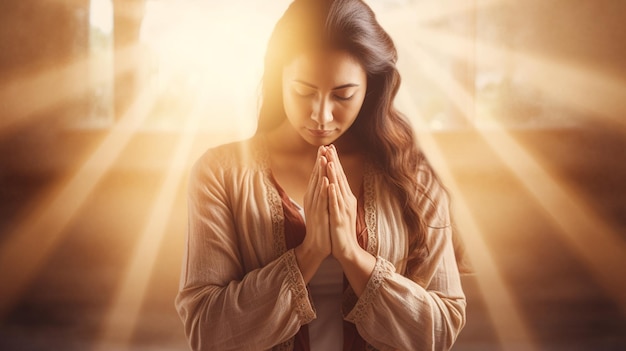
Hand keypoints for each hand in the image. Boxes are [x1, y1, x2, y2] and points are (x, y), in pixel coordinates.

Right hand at [300, 146, 331, 260]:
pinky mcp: (317, 214)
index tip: (326, 148)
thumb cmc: (321, 227)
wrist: (316, 246)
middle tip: (323, 146)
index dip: (321, 161)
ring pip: (317, 185)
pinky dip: (323, 189)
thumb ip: (322, 195)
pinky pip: (321, 200)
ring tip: (324, 158)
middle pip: (316, 176)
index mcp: (314, 196)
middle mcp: (312, 198)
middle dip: (320, 161)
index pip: (318, 175)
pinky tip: (325, 180)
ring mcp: (314, 206)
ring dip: (320, 171)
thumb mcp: (322, 207)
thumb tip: (326, 183)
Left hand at [325, 145, 359, 260]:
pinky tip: (330, 185)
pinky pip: (335, 205)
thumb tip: (333, 183)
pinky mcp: (339, 219)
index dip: (335, 162)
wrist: (347, 249)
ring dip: (334, 175)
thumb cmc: (341, 230)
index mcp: (345, 198)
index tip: (330, 148)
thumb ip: (337, 197)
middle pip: (340, 178)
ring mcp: (343, 210)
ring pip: (338, 189)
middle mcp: (346, 201)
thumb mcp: (339, 209)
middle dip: (334, 162)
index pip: (339, 176)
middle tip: (330, 147)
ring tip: (330, 161)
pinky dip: (333, 194)